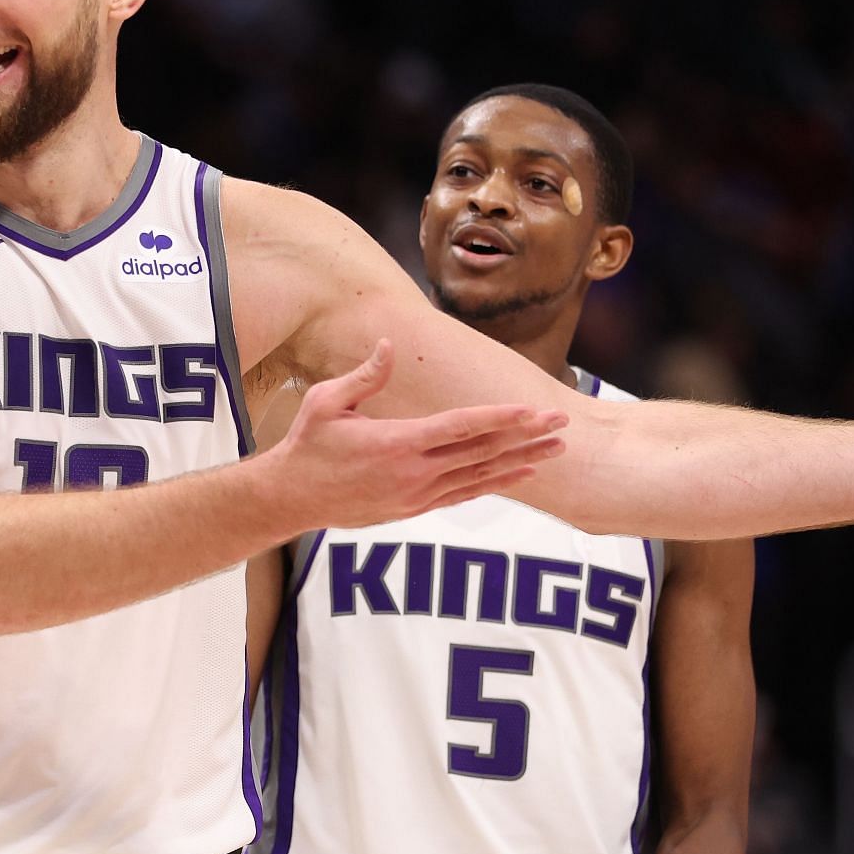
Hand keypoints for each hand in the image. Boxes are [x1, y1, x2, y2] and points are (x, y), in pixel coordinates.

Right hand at [268, 339, 567, 529]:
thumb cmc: (308, 445)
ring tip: (555, 450)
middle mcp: (414, 473)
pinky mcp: (415, 508)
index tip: (530, 411)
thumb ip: (364, 376)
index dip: (498, 418)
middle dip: (525, 437)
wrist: (292, 499)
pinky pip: (465, 493)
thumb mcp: (326, 402)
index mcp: (397, 444)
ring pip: (481, 475)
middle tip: (561, 424)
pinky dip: (496, 482)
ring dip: (520, 461)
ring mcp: (417, 495)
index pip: (459, 428)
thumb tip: (389, 345)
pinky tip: (520, 474)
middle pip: (481, 451)